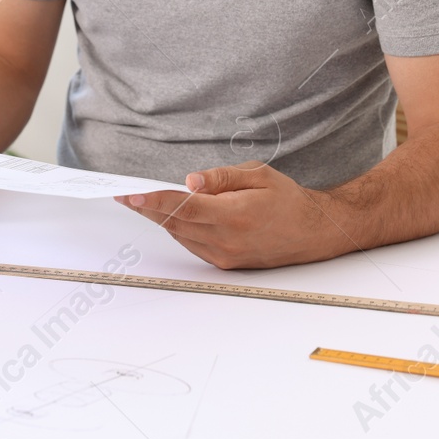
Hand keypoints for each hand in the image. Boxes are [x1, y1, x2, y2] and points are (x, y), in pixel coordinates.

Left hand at [117, 162, 332, 269]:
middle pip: (176, 223)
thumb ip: (221, 178)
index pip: (185, 207)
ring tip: (143, 202)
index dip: (154, 201)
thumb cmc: (287, 200)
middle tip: (125, 195)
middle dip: (148, 208)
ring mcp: (225, 255)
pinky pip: (192, 244)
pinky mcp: (226, 263)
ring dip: (161, 219)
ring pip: (181, 235)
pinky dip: (179, 229)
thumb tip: (189, 181)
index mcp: (235, 214)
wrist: (312, 232)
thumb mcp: (258, 175)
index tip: (131, 195)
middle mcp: (227, 239)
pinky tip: (173, 216)